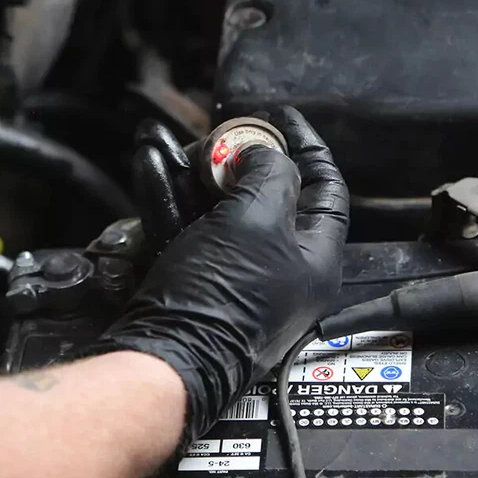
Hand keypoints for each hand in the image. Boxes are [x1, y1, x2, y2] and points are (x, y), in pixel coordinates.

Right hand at [90, 107, 349, 439]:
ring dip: (194, 173)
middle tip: (216, 136)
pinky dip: (169, 198)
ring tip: (172, 144)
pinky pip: (186, 229)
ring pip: (219, 208)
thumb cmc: (223, 297)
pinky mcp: (195, 284)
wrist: (165, 360)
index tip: (280, 116)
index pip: (326, 189)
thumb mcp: (258, 217)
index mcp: (316, 260)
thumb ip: (270, 173)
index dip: (306, 146)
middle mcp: (281, 271)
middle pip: (268, 195)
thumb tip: (264, 153)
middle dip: (238, 158)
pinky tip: (151, 164)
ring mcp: (235, 278)